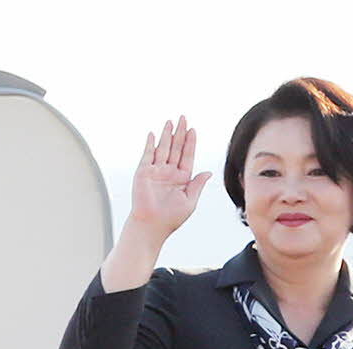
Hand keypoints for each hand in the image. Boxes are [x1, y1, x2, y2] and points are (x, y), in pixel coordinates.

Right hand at [127, 116, 210, 241]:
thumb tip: (208, 172)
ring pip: (163, 149)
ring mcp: (156, 171)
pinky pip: (147, 155)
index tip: (193, 130)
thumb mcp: (190, 201)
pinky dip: (150, 144)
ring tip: (171, 121)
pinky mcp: (143, 173)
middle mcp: (169, 173)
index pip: (187, 156)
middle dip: (180, 133)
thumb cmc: (171, 218)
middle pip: (176, 148)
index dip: (190, 143)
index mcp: (181, 179)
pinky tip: (153, 134)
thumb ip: (197, 184)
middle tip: (183, 118)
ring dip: (166, 135)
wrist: (151, 226)